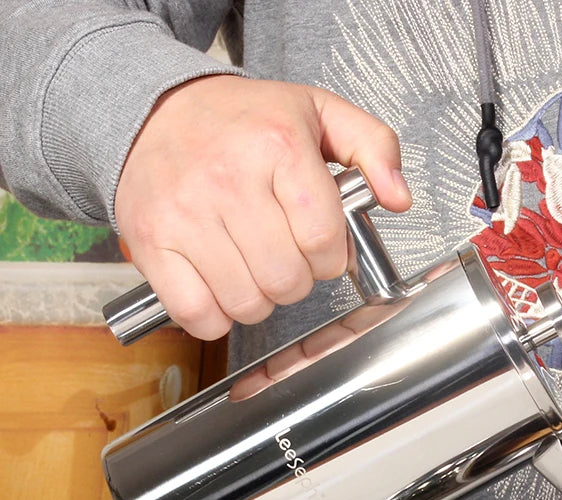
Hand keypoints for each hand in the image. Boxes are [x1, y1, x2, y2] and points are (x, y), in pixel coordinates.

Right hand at [114, 75, 411, 339]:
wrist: (153, 111)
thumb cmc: (241, 122)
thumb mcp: (319, 113)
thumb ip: (374, 148)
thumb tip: (398, 197)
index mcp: (277, 144)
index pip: (324, 240)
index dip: (331, 258)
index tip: (320, 248)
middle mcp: (227, 178)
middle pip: (287, 280)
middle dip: (295, 280)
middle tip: (282, 256)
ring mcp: (184, 214)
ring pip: (247, 303)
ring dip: (258, 300)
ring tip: (251, 267)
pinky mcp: (151, 242)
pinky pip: (197, 314)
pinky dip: (214, 315)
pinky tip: (219, 286)